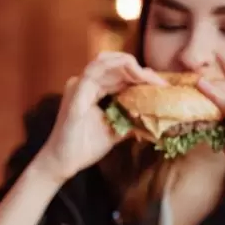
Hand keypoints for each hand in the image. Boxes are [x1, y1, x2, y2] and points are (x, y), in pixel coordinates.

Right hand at [36, 52, 165, 182]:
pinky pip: (95, 70)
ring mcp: (78, 86)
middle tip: (160, 83)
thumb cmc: (84, 147)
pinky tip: (135, 74)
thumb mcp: (115, 131)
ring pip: (106, 62)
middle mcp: (84, 83)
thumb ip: (130, 119)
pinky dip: (116, 68)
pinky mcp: (76, 92)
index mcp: (92, 90)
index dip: (141, 76)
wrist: (62, 162)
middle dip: (139, 70)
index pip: (119, 74)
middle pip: (114, 65)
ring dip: (131, 66)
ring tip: (149, 78)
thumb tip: (154, 116)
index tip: (161, 87)